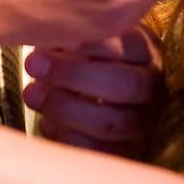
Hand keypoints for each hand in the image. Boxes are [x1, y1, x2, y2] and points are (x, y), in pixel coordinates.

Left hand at [23, 26, 162, 153]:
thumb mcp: (84, 35)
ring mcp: (141, 121)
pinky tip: (46, 122)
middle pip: (123, 85)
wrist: (100, 90)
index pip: (125, 45)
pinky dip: (67, 137)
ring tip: (32, 93)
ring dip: (65, 109)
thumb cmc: (86, 56)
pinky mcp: (124, 149)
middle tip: (34, 65)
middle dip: (74, 75)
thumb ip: (73, 32)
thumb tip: (54, 32)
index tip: (53, 38)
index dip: (88, 43)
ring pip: (110, 122)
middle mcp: (151, 87)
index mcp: (144, 51)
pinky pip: (98, 151)